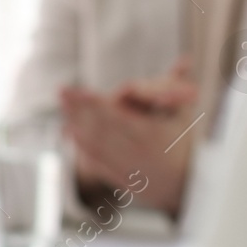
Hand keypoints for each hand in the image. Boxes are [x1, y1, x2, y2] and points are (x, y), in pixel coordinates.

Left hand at [62, 57, 199, 215]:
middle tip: (61, 91)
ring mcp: (125, 165)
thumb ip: (176, 89)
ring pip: (94, 144)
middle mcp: (135, 150)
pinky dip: (81, 146)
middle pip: (99, 127)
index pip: (115, 115)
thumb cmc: (183, 143)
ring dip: (75, 125)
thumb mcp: (184, 115)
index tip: (77, 91)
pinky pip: (94, 160)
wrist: (184, 186)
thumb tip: (185, 60)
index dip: (94, 102)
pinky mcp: (118, 177)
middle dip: (78, 108)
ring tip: (63, 108)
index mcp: (150, 133)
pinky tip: (69, 131)